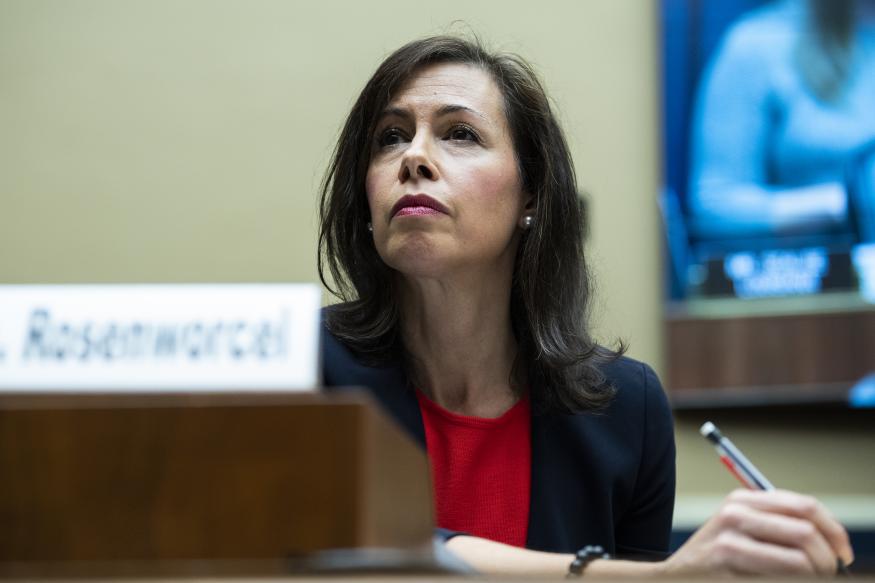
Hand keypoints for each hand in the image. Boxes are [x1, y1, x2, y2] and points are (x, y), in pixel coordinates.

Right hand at [662, 489, 853, 576]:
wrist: (675, 577)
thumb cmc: (715, 560)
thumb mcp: (740, 529)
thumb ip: (777, 524)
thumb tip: (831, 538)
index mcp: (742, 500)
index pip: (805, 506)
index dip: (833, 530)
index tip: (842, 552)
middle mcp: (734, 515)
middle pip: (806, 531)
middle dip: (827, 559)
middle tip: (828, 574)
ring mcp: (729, 542)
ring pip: (800, 560)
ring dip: (814, 576)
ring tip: (809, 580)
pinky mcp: (727, 566)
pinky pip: (783, 578)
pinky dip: (794, 582)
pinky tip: (784, 582)